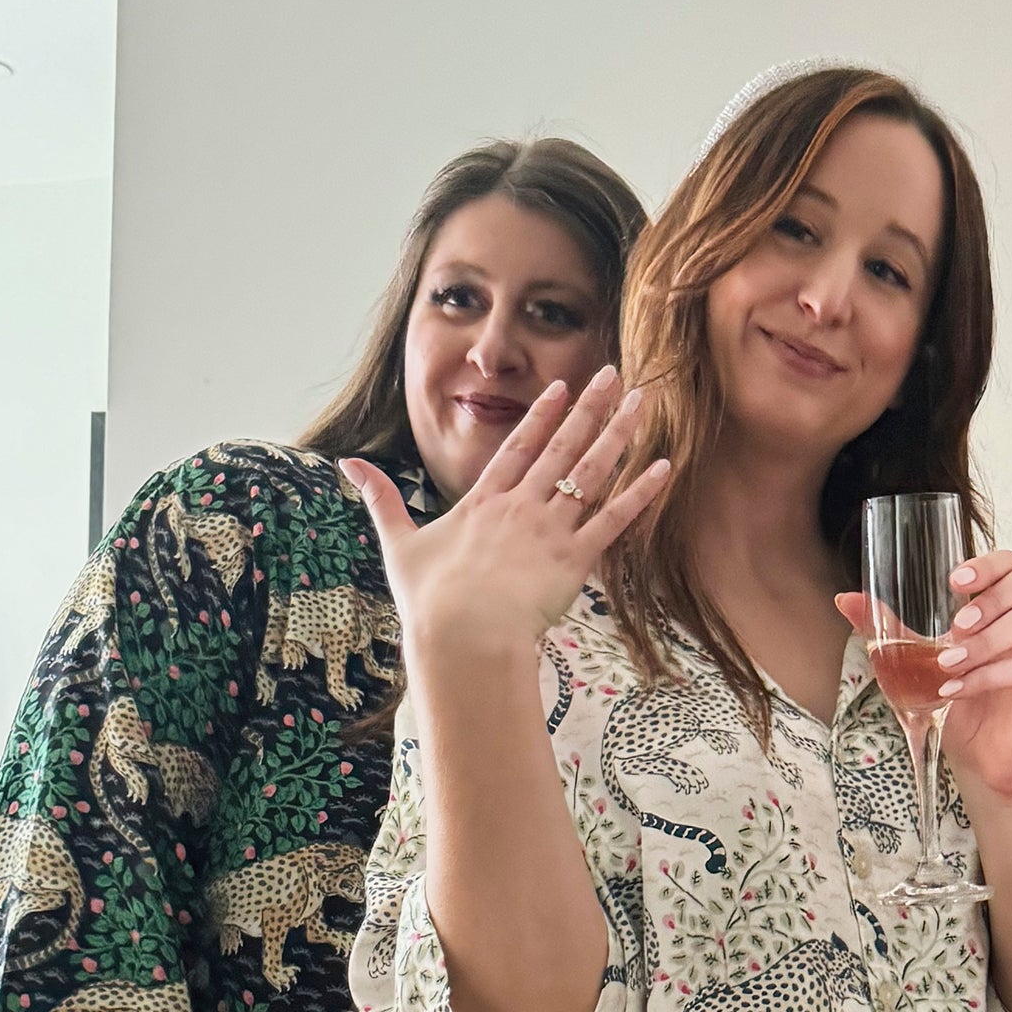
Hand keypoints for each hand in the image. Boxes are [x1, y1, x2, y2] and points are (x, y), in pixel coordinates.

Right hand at [342, 369, 670, 676]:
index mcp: (484, 502)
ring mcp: (549, 530)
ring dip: (619, 436)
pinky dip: (640, 494)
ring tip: (643, 404)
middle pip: (562, 447)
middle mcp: (521, 506)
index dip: (543, 415)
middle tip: (616, 374)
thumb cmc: (430, 601)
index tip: (564, 387)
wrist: (462, 637)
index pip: (519, 446)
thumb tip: (347, 464)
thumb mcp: (399, 544)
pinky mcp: (574, 560)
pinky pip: (614, 520)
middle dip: (591, 408)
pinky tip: (663, 468)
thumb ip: (381, 500)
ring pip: (591, 473)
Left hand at [836, 548, 1011, 805]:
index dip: (990, 564)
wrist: (983, 765)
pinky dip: (986, 676)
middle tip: (956, 625)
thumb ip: (891, 629)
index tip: (955, 580)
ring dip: (984, 639)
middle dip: (990, 596)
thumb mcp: (921, 662)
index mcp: (1006, 611)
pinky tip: (957, 690)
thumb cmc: (963, 709)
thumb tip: (847, 600)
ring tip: (949, 663)